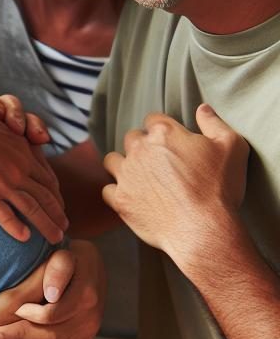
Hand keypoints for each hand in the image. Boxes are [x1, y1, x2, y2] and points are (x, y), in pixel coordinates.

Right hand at [0, 94, 66, 243]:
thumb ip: (4, 126)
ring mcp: (4, 182)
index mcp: (22, 151)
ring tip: (55, 238)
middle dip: (57, 213)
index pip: (46, 177)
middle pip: (46, 195)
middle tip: (65, 227)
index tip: (59, 205)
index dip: (55, 193)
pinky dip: (16, 227)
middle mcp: (19, 168)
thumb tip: (7, 127)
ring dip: (47, 225)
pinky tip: (24, 238)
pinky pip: (6, 215)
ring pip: (33, 208)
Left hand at [102, 104, 248, 265]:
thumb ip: (214, 123)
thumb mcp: (232, 147)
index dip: (162, 129)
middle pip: (133, 138)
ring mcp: (126, 174)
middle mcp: (139, 149)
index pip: (154, 120)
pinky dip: (117, 192)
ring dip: (124, 164)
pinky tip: (131, 196)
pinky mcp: (120, 199)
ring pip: (113, 160)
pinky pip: (107, 189)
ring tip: (139, 176)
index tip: (171, 141)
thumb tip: (202, 108)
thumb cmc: (219, 188)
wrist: (203, 229)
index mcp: (164, 133)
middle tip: (159, 161)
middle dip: (143, 145)